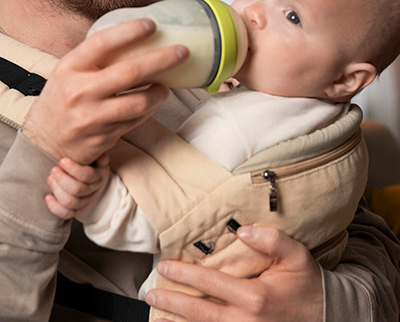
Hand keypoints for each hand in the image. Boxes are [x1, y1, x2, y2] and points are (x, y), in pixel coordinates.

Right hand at [23, 19, 188, 162]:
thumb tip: (135, 34)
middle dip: (162, 60)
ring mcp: (92, 117)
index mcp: (69, 68)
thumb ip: (95, 57)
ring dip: (160, 92)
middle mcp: (80, 92)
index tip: (152, 24)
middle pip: (130, 72)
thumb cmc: (63, 97)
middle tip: (182, 52)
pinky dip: (149, 110)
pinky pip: (135, 121)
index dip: (129, 32)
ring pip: (139, 102)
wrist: (44, 141)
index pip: (101, 43)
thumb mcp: (68, 71)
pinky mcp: (103, 137)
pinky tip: (153, 102)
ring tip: (166, 85)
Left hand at [45, 152, 109, 218]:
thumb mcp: (98, 158)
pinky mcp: (77, 210)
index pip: (87, 175)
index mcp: (99, 176)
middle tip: (53, 170)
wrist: (93, 181)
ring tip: (50, 179)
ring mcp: (85, 202)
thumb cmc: (92, 165)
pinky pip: (66, 214)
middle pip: (77, 189)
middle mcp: (93, 191)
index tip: (62, 160)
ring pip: (71, 202)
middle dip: (62, 180)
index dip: (73, 169)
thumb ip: (98, 155)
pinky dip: (55, 207)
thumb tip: (100, 155)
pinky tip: (48, 197)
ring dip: (57, 190)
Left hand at [146, 226, 322, 321]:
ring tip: (157, 315)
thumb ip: (272, 239)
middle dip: (171, 302)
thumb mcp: (297, 255)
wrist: (327, 318)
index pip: (210, 282)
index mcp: (255, 297)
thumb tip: (243, 230)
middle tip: (151, 294)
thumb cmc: (308, 284)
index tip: (165, 266)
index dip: (185, 273)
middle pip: (199, 312)